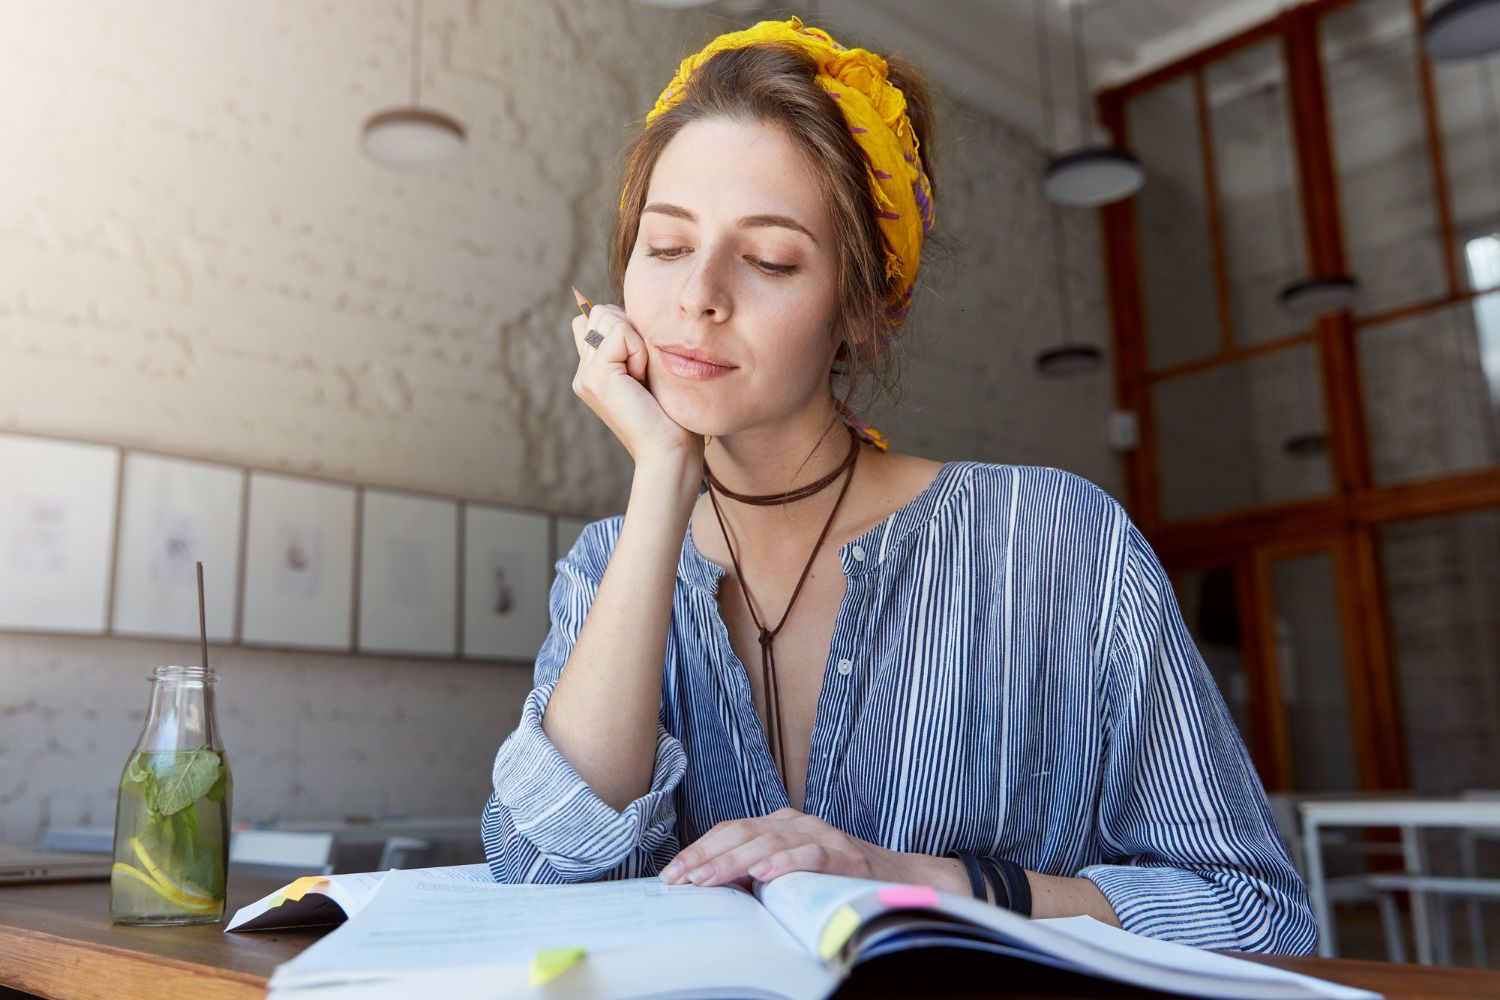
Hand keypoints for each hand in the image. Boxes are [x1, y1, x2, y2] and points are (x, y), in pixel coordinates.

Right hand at [570, 293, 702, 468]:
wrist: (670, 450)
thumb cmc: (671, 414)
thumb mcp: (650, 369)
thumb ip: (632, 343)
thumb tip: (625, 309)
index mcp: (593, 369)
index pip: (594, 318)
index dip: (625, 327)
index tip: (643, 363)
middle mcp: (583, 371)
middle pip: (600, 311)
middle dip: (631, 330)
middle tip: (644, 371)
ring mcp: (584, 374)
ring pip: (606, 316)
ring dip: (635, 340)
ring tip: (643, 376)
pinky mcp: (594, 376)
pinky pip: (621, 333)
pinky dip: (639, 351)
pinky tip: (642, 380)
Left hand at [659, 808, 902, 887]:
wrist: (894, 878)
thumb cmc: (832, 878)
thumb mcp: (788, 872)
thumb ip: (755, 874)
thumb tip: (707, 889)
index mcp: (779, 824)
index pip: (729, 830)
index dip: (698, 850)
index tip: (671, 874)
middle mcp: (796, 822)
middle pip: (742, 832)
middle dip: (706, 856)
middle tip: (680, 878)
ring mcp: (820, 834)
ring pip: (770, 841)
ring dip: (735, 860)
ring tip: (709, 878)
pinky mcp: (843, 854)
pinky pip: (810, 854)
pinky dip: (785, 862)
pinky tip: (764, 874)